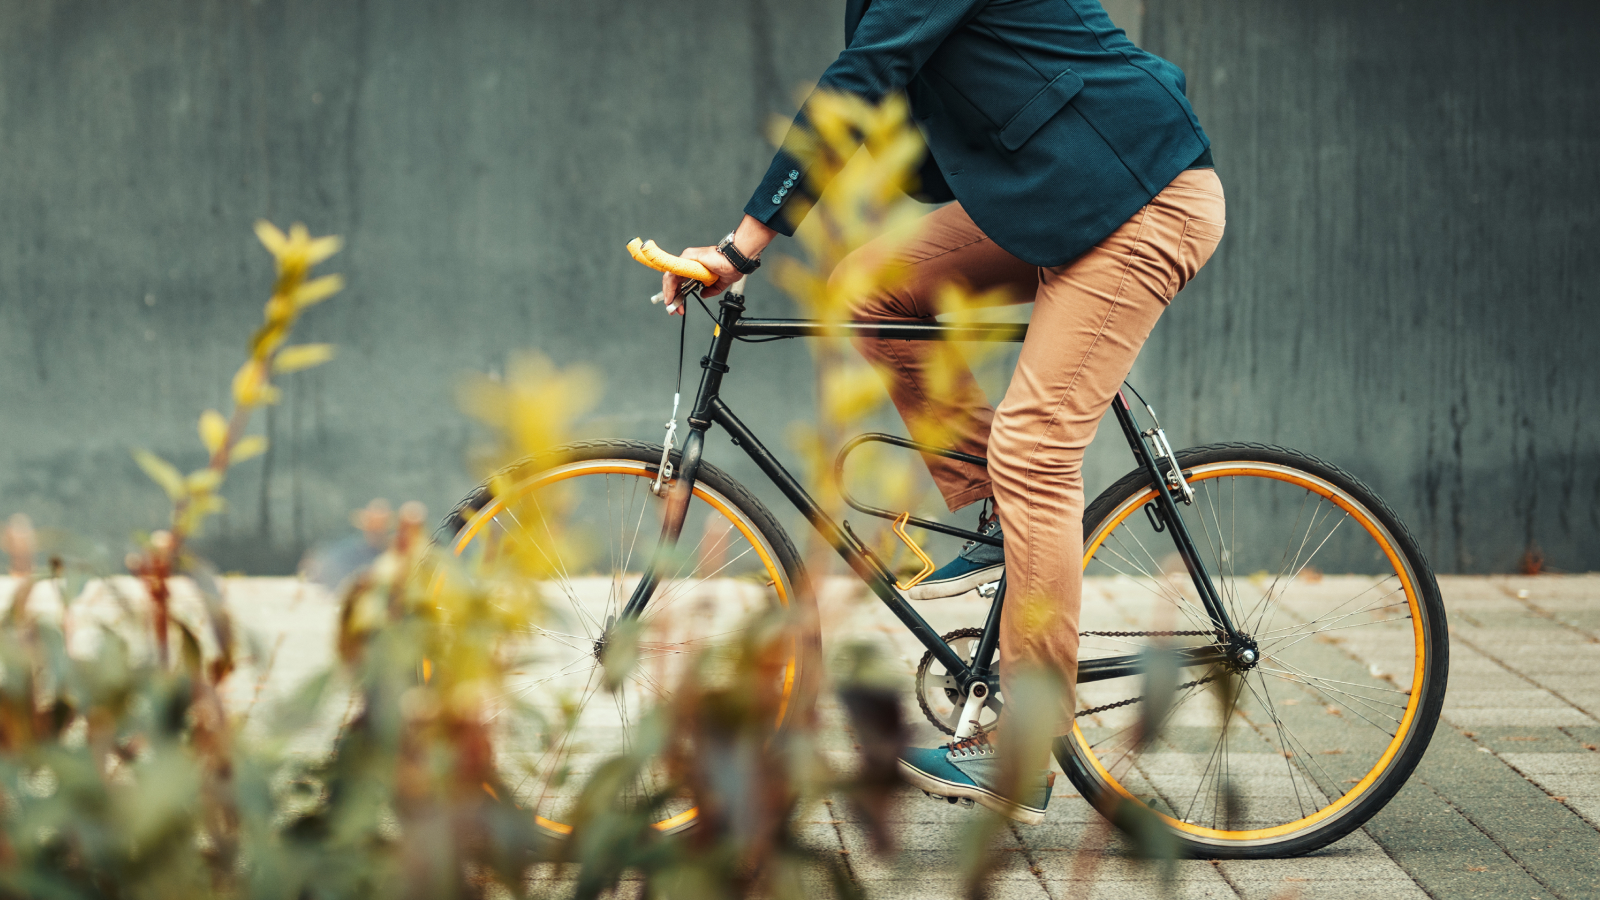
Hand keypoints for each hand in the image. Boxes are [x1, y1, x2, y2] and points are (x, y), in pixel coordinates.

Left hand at [658, 216, 778, 316]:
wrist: (735, 261)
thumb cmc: (730, 266)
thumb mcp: (719, 284)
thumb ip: (711, 290)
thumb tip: (704, 294)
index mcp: (696, 267)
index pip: (681, 281)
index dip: (677, 294)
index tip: (678, 306)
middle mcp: (690, 262)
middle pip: (673, 280)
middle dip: (671, 296)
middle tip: (672, 309)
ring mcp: (688, 259)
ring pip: (670, 277)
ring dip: (668, 293)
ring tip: (671, 305)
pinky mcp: (688, 257)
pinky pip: (673, 272)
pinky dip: (669, 285)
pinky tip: (671, 296)